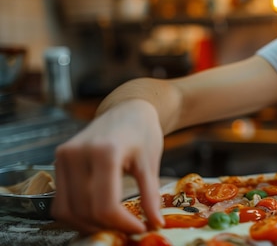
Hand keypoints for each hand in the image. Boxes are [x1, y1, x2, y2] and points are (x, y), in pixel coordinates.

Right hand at [52, 99, 164, 233]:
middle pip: (84, 210)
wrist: (128, 107)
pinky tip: (97, 215)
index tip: (139, 229)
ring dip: (88, 224)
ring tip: (113, 225)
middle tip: (127, 229)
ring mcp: (64, 156)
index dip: (122, 224)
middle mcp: (78, 153)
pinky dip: (76, 214)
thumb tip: (155, 223)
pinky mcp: (59, 160)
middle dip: (106, 226)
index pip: (105, 204)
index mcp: (105, 152)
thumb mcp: (150, 163)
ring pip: (66, 209)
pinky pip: (60, 199)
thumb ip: (150, 195)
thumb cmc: (142, 131)